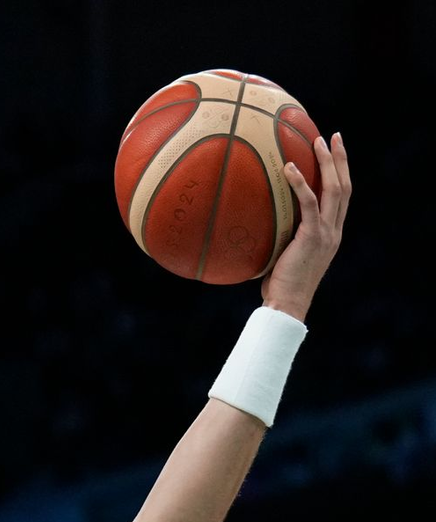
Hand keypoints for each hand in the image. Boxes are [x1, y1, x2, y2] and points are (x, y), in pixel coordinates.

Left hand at [261, 132, 350, 320]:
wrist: (287, 305)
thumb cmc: (280, 287)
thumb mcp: (284, 257)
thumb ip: (281, 239)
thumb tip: (257, 225)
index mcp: (331, 235)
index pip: (341, 198)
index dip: (341, 173)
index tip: (335, 153)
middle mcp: (334, 231)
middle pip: (344, 186)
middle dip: (340, 159)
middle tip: (333, 137)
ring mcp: (326, 233)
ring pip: (335, 189)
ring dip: (328, 163)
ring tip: (318, 142)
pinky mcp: (313, 236)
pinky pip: (309, 203)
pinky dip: (301, 183)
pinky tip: (289, 169)